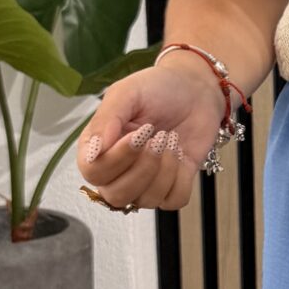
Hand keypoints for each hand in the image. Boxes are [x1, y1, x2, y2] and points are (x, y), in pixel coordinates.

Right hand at [77, 55, 227, 213]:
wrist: (195, 89)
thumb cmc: (157, 88)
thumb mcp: (126, 93)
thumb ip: (105, 121)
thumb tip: (92, 152)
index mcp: (98, 147)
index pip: (93, 172)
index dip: (117, 159)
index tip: (139, 134)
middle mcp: (117, 170)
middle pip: (117, 195)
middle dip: (143, 168)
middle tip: (157, 137)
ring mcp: (145, 181)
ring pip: (146, 201)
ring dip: (165, 169)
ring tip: (170, 139)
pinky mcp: (172, 185)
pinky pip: (173, 200)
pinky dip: (181, 178)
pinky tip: (180, 154)